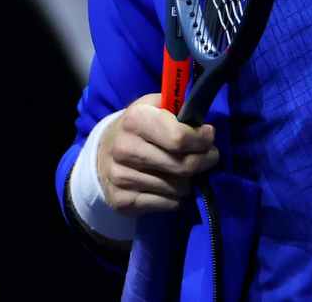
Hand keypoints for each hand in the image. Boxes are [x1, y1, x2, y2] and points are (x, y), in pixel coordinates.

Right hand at [96, 93, 219, 215]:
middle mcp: (124, 148)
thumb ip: (179, 110)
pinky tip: (170, 186)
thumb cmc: (139, 128)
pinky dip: (176, 198)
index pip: (179, 138)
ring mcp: (121, 176)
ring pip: (179, 188)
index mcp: (135, 119)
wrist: (103, 154)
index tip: (208, 137)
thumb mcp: (154, 107)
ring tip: (183, 171)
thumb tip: (204, 128)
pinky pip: (169, 204)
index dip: (201, 140)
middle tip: (208, 157)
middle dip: (204, 162)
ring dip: (189, 181)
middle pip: (183, 166)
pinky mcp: (122, 200)